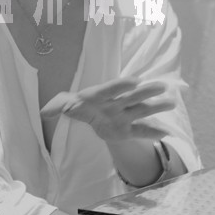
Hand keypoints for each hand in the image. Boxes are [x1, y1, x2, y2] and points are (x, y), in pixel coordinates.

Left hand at [40, 78, 174, 140]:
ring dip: (156, 107)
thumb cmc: (79, 107)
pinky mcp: (128, 129)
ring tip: (171, 103)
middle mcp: (116, 103)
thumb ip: (57, 106)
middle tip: (161, 86)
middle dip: (145, 92)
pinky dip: (153, 133)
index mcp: (100, 96)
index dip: (121, 85)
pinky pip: (142, 131)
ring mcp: (124, 116)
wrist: (93, 117)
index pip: (111, 89)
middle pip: (131, 97)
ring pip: (142, 110)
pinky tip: (166, 134)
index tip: (135, 81)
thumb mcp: (66, 106)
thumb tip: (43, 111)